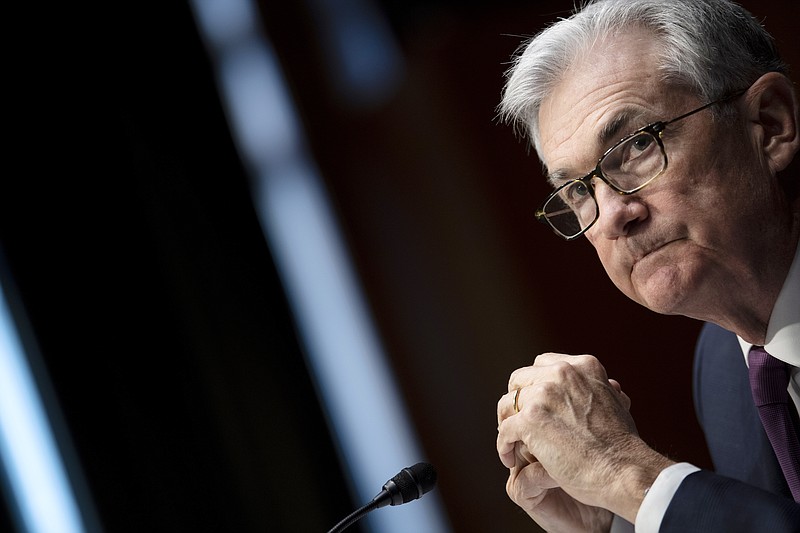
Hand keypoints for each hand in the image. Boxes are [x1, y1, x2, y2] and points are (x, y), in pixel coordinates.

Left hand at [496, 353, 673, 525]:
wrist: (625, 471)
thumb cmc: (622, 446)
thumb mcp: (615, 403)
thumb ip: (596, 391)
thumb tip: (607, 384)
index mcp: (582, 366)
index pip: (543, 365)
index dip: (535, 385)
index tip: (534, 404)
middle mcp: (561, 373)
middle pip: (519, 380)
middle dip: (517, 402)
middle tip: (517, 423)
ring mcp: (544, 395)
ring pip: (507, 404)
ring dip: (507, 423)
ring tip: (512, 443)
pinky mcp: (530, 419)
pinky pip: (505, 430)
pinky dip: (503, 446)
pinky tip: (509, 459)